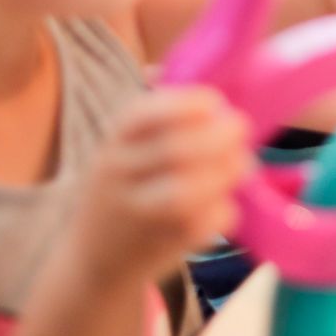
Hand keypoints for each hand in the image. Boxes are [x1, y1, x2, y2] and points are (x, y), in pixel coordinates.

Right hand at [71, 87, 250, 285]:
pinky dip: (223, 211)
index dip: (185, 104)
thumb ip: (157, 117)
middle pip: (175, 151)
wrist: (93, 261)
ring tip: (242, 164)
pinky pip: (200, 226)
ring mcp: (137, 215)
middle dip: (219, 136)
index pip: (141, 116)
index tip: (215, 103)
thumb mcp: (122, 150)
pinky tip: (225, 203)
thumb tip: (195, 74)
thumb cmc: (122, 191)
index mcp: (112, 145)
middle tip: (241, 128)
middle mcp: (119, 178)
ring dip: (225, 172)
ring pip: (186, 192)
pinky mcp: (158, 247)